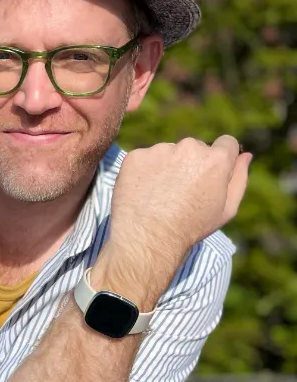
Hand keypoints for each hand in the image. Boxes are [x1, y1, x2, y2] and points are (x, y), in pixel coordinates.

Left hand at [109, 135, 251, 269]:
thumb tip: (245, 155)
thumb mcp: (226, 209)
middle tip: (181, 191)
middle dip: (191, 164)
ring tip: (161, 194)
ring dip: (167, 166)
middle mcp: (189, 148)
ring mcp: (160, 150)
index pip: (226, 143)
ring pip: (168, 152)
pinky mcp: (136, 156)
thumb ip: (239, 178)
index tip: (210, 172)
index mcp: (216, 159)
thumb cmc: (191, 227)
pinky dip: (145, 171)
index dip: (220, 158)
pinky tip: (144, 191)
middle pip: (195, 148)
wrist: (148, 238)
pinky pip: (145, 158)